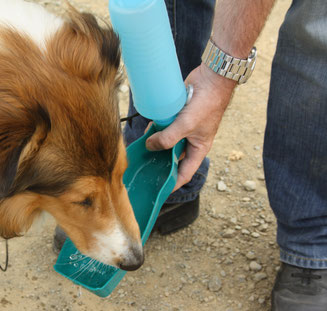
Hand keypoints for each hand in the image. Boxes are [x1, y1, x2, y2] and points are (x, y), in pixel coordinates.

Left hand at [145, 64, 236, 190]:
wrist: (212, 78)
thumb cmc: (206, 105)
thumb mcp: (186, 126)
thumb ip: (167, 138)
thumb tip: (149, 146)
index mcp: (198, 149)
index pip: (184, 173)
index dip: (172, 183)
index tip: (158, 190)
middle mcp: (191, 141)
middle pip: (172, 157)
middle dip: (159, 162)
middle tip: (142, 169)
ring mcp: (184, 129)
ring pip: (167, 142)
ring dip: (156, 144)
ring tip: (140, 151)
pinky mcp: (177, 117)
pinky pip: (164, 127)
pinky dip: (156, 129)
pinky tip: (146, 130)